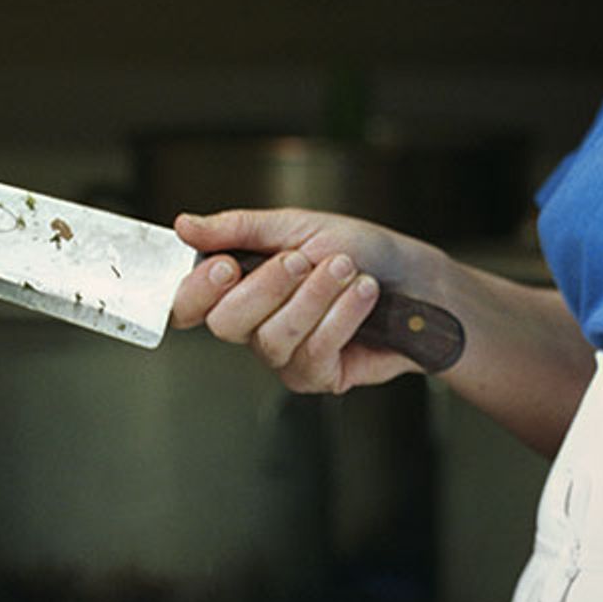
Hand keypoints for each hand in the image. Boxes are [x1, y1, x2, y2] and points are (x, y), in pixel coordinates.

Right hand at [168, 205, 420, 393]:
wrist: (417, 280)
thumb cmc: (362, 251)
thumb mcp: (299, 225)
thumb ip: (240, 228)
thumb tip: (185, 225)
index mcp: (240, 285)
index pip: (189, 304)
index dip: (196, 291)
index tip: (225, 265)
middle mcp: (254, 324)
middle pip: (225, 323)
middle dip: (266, 286)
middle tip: (300, 259)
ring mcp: (283, 355)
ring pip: (272, 337)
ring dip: (314, 296)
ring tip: (347, 268)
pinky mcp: (317, 376)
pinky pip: (313, 352)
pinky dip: (341, 315)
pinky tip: (363, 293)